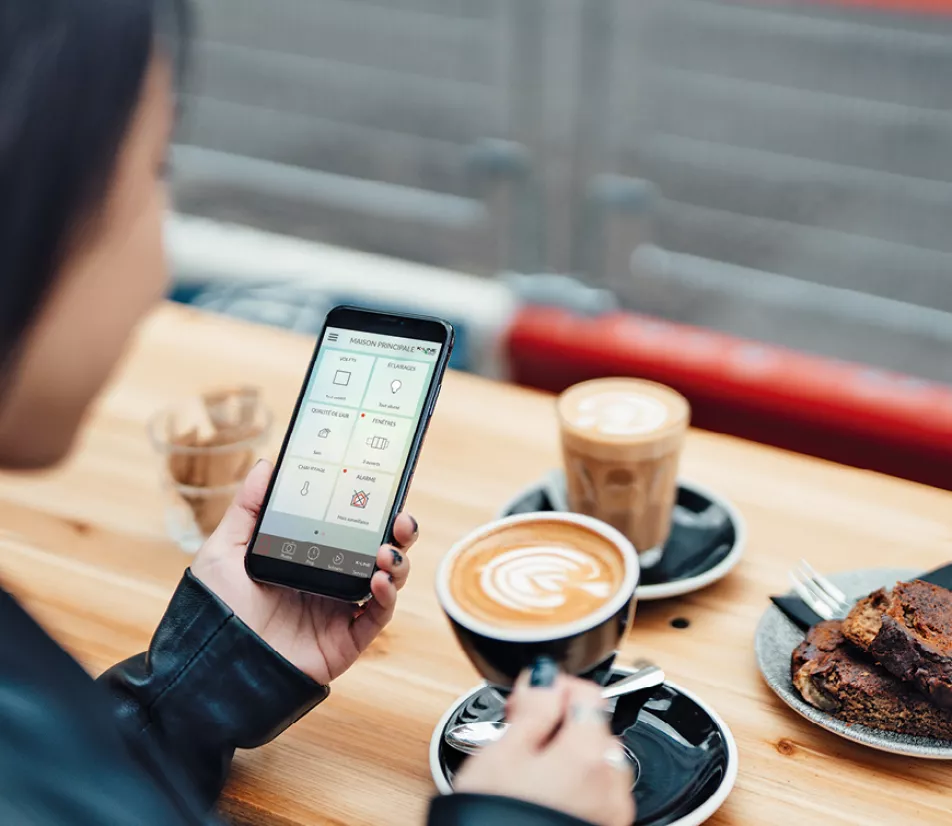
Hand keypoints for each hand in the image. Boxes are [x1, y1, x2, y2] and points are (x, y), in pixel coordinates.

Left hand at [190, 459, 417, 684]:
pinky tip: (378, 580)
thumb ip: (248, 508)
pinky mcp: (346, 639)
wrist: (211, 669)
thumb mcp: (225, 550)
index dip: (370, 508)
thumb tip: (268, 465)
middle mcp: (328, 581)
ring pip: (387, 580)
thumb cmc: (214, 611)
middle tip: (401, 516)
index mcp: (306, 557)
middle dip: (398, 531)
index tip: (382, 485)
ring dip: (396, 561)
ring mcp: (339, 610)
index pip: (349, 526)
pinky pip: (378, 616)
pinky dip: (387, 596)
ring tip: (385, 550)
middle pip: (377, 550)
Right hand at [455, 669, 634, 825]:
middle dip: (559, 724)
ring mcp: (612, 811)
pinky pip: (596, 793)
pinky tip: (543, 797)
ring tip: (528, 773)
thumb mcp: (501, 755)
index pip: (587, 691)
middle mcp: (611, 780)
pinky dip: (575, 787)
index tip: (528, 700)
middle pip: (594, 727)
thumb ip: (533, 708)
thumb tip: (546, 676)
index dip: (553, 688)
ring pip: (595, 761)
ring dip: (568, 756)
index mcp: (588, 751)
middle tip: (519, 736)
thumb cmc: (500, 821)